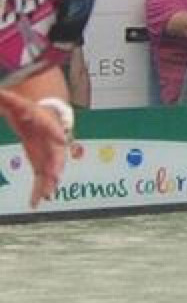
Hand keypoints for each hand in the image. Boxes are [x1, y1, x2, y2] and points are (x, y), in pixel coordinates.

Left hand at [0, 90, 69, 207]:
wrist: (43, 117)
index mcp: (47, 124)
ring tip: (46, 195)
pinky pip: (42, 178)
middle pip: (57, 154)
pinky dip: (39, 190)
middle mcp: (53, 142)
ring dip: (49, 183)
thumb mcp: (18, 104)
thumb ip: (9, 99)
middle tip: (56, 175)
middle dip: (57, 166)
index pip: (54, 128)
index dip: (58, 134)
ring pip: (51, 170)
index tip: (62, 140)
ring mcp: (49, 154)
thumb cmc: (30, 110)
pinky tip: (34, 203)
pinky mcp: (43, 163)